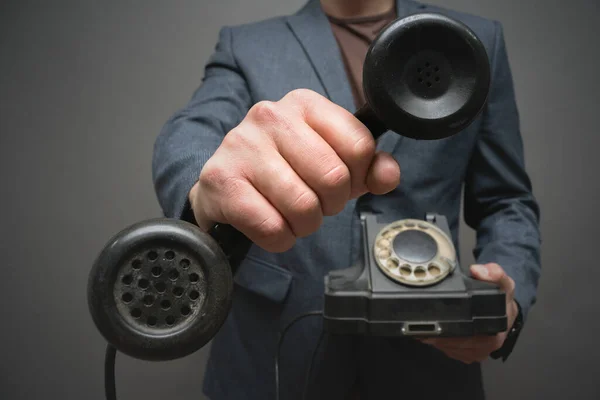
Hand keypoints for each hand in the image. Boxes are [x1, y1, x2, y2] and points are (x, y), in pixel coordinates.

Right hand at [188, 89, 400, 251]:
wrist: (224, 184)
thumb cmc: (282, 169)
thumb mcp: (331, 160)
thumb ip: (367, 166)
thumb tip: (387, 175)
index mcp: (304, 103)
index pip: (359, 145)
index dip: (357, 176)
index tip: (340, 182)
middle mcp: (271, 116)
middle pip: (333, 178)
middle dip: (330, 205)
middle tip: (314, 203)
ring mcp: (242, 145)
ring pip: (303, 206)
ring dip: (304, 225)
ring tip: (291, 215)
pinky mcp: (221, 180)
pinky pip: (271, 226)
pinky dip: (279, 238)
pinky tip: (270, 224)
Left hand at [420, 263, 517, 363]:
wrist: (508, 312)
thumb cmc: (504, 300)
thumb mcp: (503, 283)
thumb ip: (494, 273)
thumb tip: (479, 271)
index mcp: (494, 335)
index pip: (463, 337)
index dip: (445, 329)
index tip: (432, 321)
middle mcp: (485, 348)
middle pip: (452, 344)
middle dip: (436, 333)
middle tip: (423, 321)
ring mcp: (476, 354)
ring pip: (448, 349)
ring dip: (436, 339)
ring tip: (427, 324)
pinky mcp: (469, 356)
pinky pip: (449, 352)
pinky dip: (440, 342)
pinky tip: (436, 331)